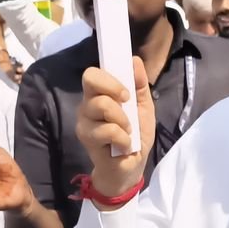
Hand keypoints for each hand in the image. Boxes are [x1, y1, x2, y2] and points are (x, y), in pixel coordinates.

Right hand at [75, 56, 154, 201]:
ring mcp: (84, 121)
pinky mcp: (86, 138)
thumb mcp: (143, 108)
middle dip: (114, 88)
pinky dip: (123, 138)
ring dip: (123, 119)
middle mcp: (87, 104)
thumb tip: (135, 60)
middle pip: (90, 79)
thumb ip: (140, 85)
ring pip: (101, 104)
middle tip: (127, 104)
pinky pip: (107, 129)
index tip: (126, 91)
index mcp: (100, 94)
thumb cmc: (135, 136)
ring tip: (127, 131)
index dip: (109, 76)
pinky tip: (124, 145)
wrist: (131, 167)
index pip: (92, 73)